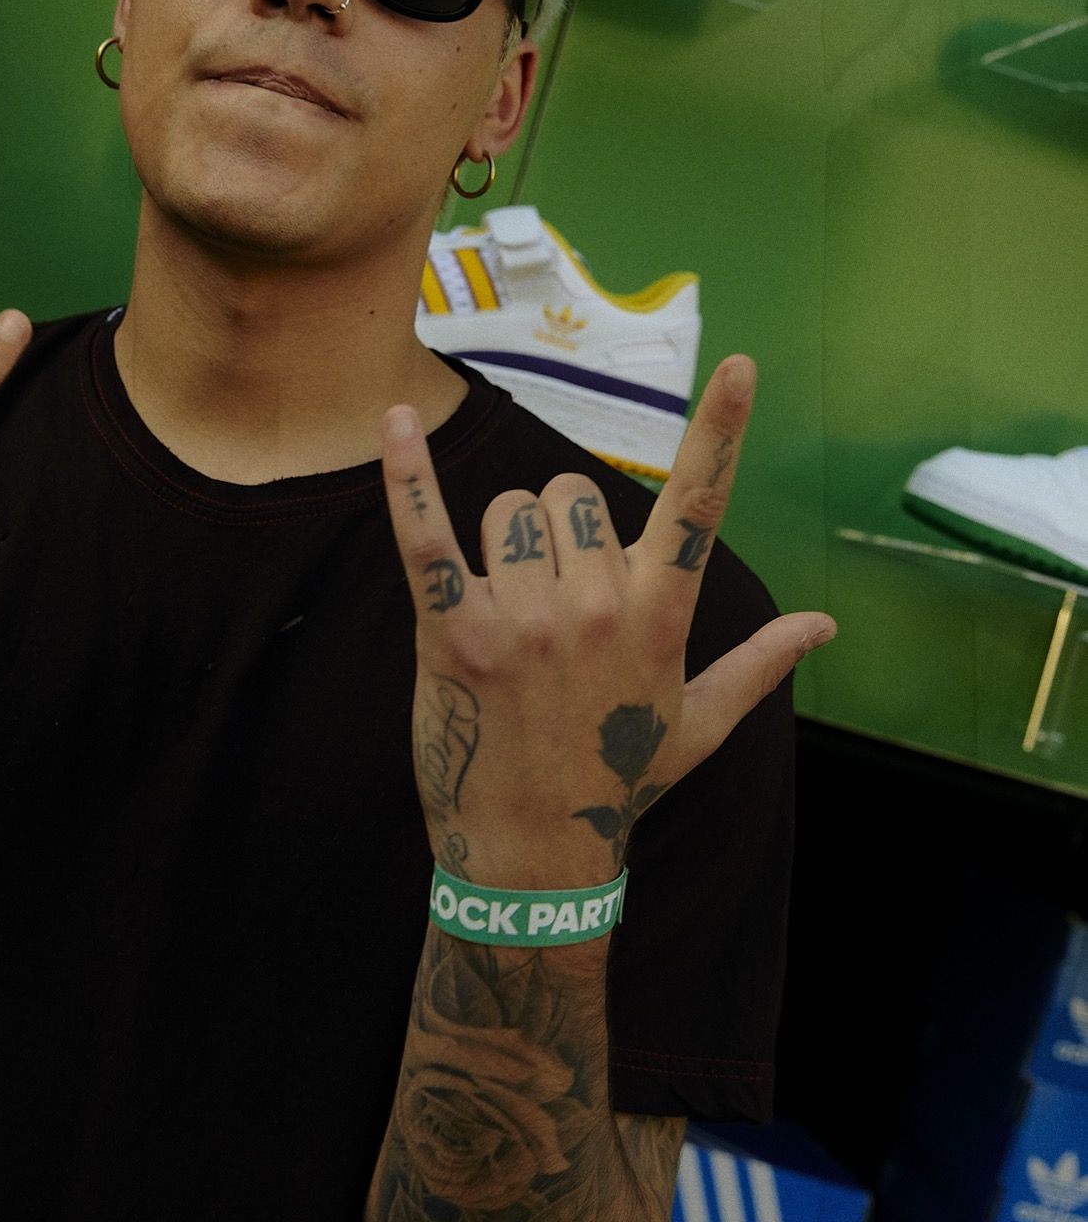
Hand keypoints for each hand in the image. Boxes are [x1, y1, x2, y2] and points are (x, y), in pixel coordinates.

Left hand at [379, 355, 833, 891]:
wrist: (532, 858)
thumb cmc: (614, 784)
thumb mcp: (697, 727)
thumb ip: (759, 663)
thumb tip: (826, 625)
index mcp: (659, 617)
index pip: (698, 507)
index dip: (720, 431)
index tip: (736, 363)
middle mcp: (597, 607)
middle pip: (571, 494)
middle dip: (556, 530)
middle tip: (547, 601)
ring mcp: (523, 620)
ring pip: (508, 513)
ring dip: (501, 546)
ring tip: (504, 615)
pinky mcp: (453, 633)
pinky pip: (426, 534)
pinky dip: (405, 476)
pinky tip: (395, 422)